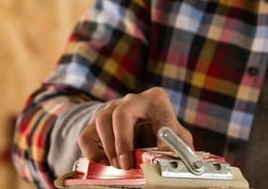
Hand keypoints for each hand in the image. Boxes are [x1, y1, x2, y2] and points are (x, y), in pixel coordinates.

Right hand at [77, 87, 192, 169]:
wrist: (138, 126)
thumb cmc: (160, 132)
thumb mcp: (175, 136)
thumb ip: (179, 145)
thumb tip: (181, 162)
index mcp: (156, 101)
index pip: (161, 113)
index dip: (163, 132)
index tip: (163, 150)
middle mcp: (131, 100)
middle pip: (121, 113)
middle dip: (122, 141)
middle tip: (126, 164)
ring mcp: (110, 109)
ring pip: (101, 121)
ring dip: (109, 148)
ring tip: (118, 166)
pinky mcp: (94, 123)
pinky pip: (86, 135)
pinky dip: (92, 153)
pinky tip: (104, 164)